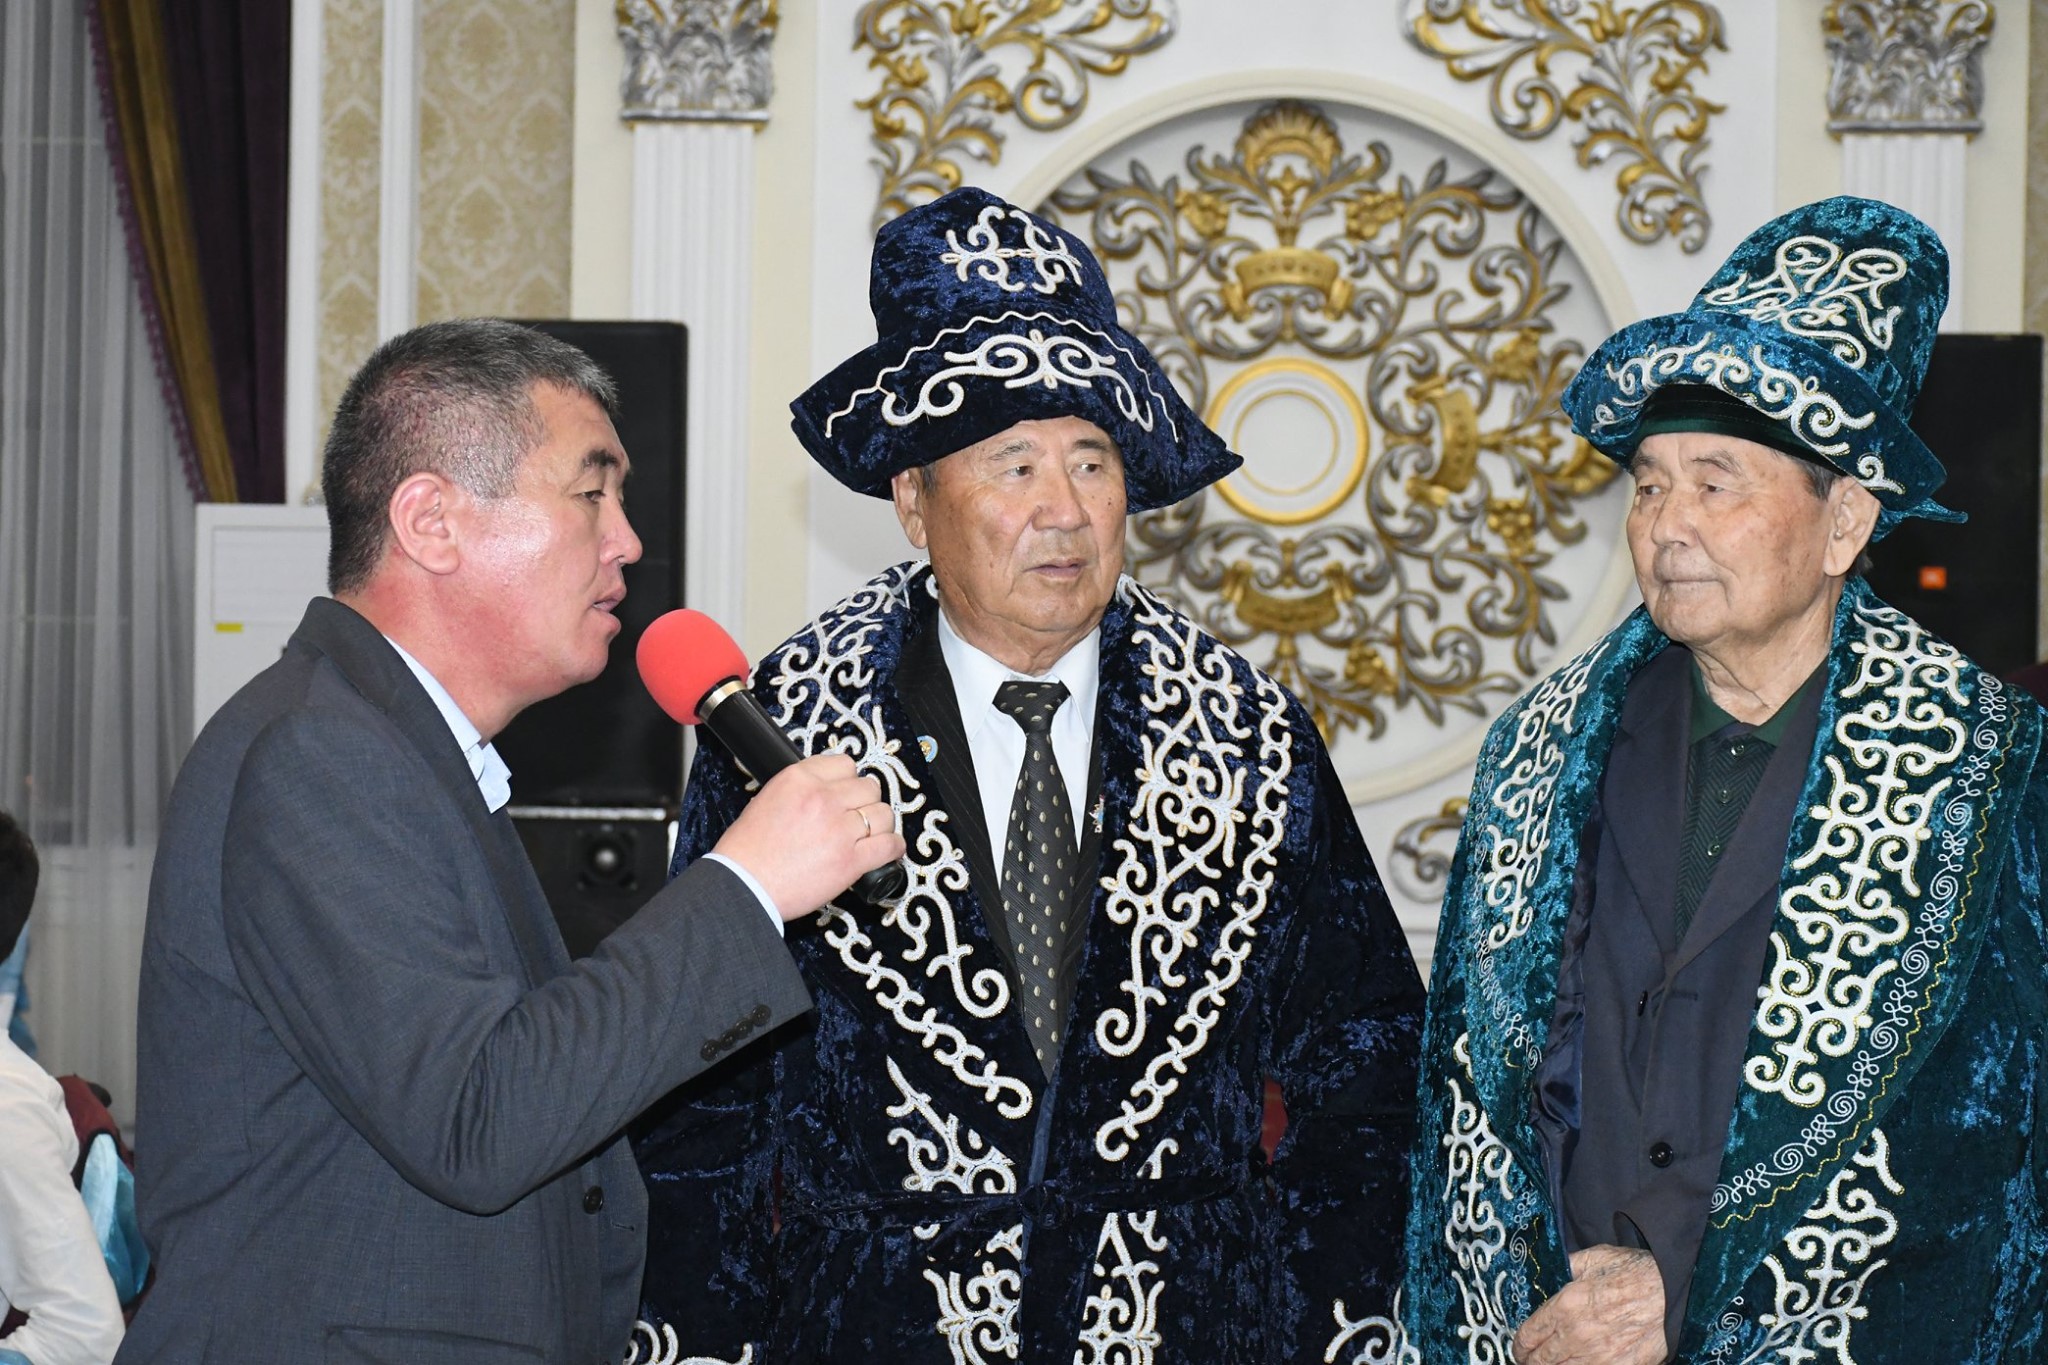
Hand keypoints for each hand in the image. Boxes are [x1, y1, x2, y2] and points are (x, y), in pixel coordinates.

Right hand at [712, 753, 904, 920]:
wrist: (743, 886)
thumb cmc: (748, 851)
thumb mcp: (767, 799)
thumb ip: (800, 788)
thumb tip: (826, 788)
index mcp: (799, 779)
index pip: (845, 764)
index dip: (849, 780)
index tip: (848, 792)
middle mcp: (823, 798)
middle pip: (869, 787)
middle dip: (865, 801)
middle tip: (857, 815)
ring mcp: (840, 829)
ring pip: (883, 814)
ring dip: (881, 823)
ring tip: (871, 833)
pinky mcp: (851, 860)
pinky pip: (889, 845)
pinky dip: (894, 847)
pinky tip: (889, 849)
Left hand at [1512, 1245, 1665, 1364]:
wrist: (1674, 1293)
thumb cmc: (1637, 1272)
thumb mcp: (1595, 1258)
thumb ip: (1567, 1267)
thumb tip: (1552, 1273)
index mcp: (1566, 1305)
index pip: (1528, 1335)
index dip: (1519, 1345)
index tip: (1519, 1348)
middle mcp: (1576, 1335)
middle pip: (1540, 1361)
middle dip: (1531, 1361)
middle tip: (1530, 1360)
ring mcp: (1598, 1357)